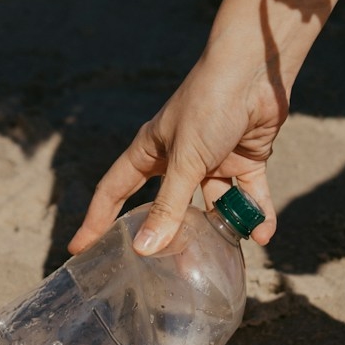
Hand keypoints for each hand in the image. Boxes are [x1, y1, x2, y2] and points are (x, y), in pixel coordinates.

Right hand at [68, 55, 286, 256]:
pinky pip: (250, 196)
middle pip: (168, 206)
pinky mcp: (245, 160)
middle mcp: (179, 158)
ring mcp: (214, 160)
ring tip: (226, 255)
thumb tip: (145, 248)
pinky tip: (264, 233)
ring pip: (215, 206)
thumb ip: (168, 205)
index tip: (80, 248)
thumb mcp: (185, 160)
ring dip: (224, 228)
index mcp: (151, 151)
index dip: (98, 219)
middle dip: (171, 236)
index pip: (115, 191)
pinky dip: (258, 214)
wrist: (256, 72)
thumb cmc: (209, 104)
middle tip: (169, 272)